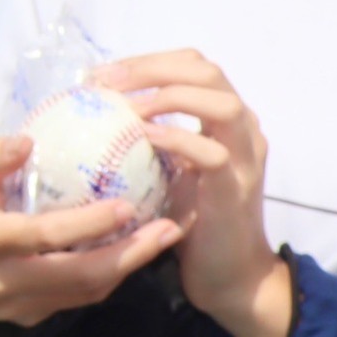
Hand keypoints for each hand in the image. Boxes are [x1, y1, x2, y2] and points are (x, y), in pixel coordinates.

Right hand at [0, 135, 184, 329]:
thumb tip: (29, 139)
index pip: (42, 236)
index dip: (88, 224)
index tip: (127, 205)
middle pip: (77, 276)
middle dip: (130, 255)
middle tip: (169, 228)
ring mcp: (12, 306)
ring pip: (83, 293)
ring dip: (127, 268)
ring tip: (163, 238)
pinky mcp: (24, 318)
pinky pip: (75, 300)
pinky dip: (107, 277)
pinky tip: (131, 252)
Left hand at [97, 49, 289, 336]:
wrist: (228, 276)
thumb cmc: (190, 219)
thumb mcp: (166, 167)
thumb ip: (148, 136)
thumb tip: (93, 112)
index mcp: (225, 119)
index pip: (193, 64)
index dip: (148, 60)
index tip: (104, 73)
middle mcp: (242, 130)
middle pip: (207, 71)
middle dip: (152, 69)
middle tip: (107, 83)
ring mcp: (243, 158)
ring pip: (221, 103)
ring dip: (167, 96)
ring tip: (124, 107)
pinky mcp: (234, 189)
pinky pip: (210, 154)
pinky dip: (173, 139)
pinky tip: (140, 138)